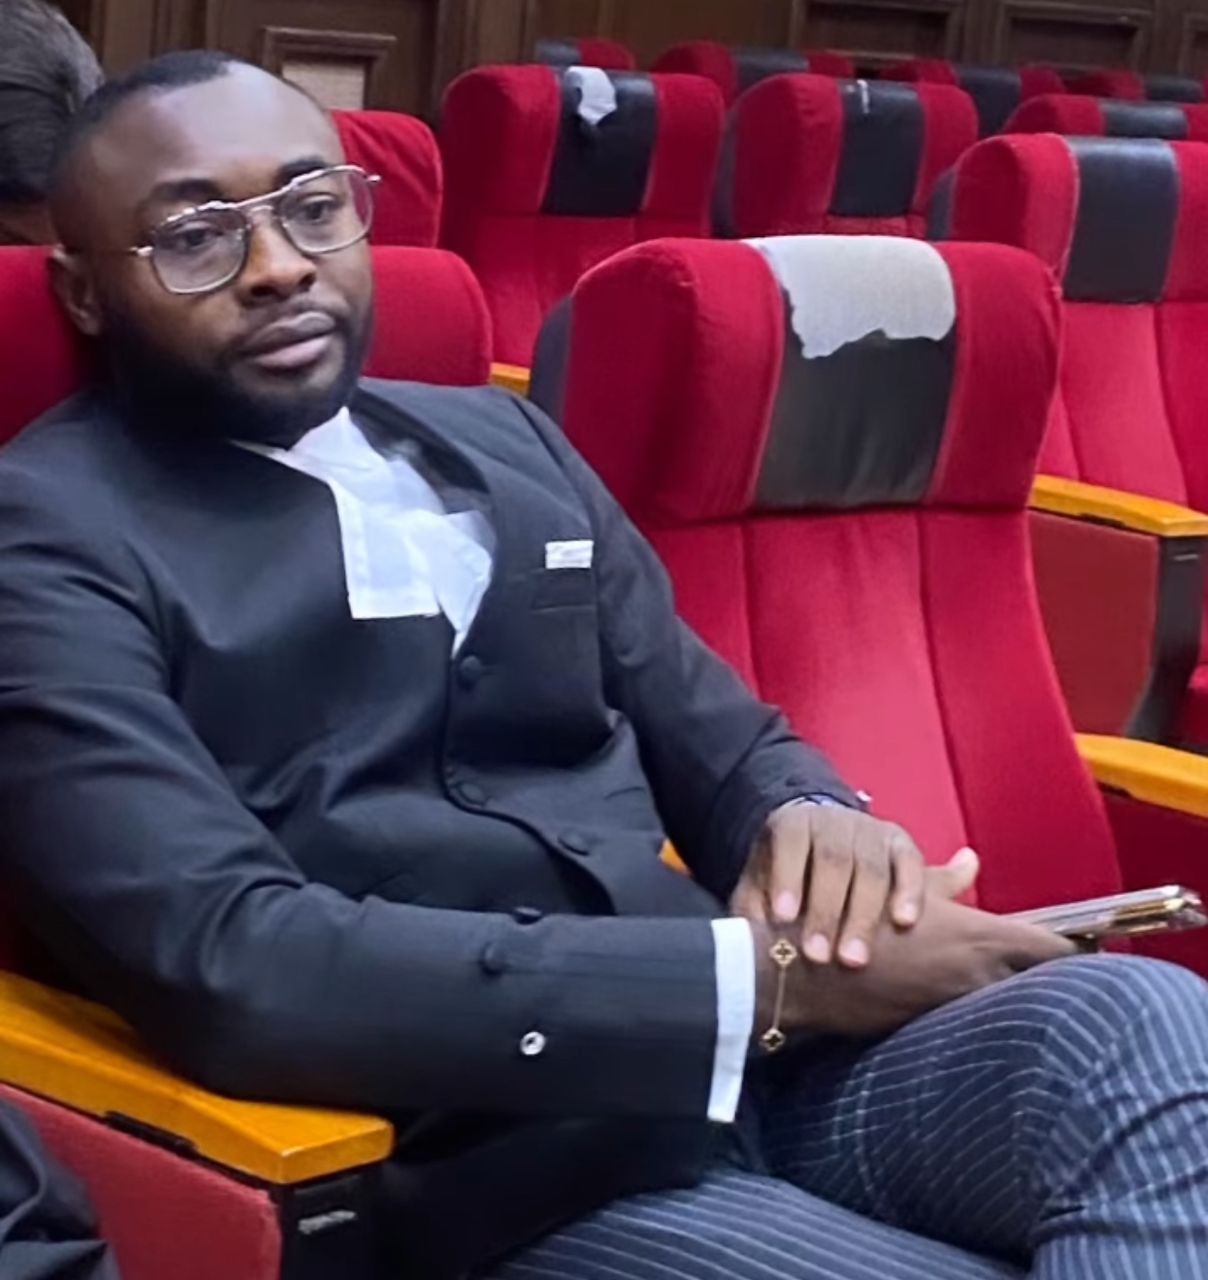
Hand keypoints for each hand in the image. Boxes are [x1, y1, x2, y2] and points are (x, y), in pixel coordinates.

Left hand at [732, 802, 938, 968]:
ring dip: (863, 915)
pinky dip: (910, 892)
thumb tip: (747, 941)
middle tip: (819, 957)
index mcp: (792, 824)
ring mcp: (870, 831)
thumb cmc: (786, 878)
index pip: (790, 843)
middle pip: (833, 860)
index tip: (783, 918)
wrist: (821, 847)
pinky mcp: (901, 844)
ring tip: (854, 960)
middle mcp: (833, 822)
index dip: (787, 878)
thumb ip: (753, 908)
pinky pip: (910, 865)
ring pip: (871, 868)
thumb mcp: (760, 886)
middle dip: (826, 911)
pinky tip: (904, 923)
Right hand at [751, 896, 1077, 1043]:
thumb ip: (946, 877)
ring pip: (1010, 1002)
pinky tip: (971, 1001)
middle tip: (1052, 968)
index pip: (1053, 949)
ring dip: (1015, 992)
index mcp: (980, 935)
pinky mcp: (935, 1024)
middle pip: (1040, 981)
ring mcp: (958, 1005)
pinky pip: (976, 1018)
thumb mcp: (903, 884)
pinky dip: (981, 1007)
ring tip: (1015, 986)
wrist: (805, 966)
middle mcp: (979, 974)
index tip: (1083, 945)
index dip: (1074, 947)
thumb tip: (971, 860)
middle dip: (1049, 974)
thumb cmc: (852, 915)